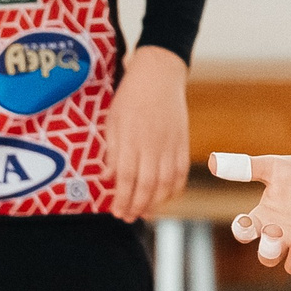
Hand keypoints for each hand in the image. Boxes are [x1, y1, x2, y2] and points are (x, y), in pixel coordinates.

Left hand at [105, 46, 191, 220]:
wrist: (160, 74)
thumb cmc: (131, 95)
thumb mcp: (112, 119)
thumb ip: (111, 150)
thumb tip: (107, 178)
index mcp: (131, 137)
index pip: (126, 177)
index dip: (121, 198)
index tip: (116, 211)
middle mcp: (152, 143)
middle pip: (147, 184)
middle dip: (137, 205)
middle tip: (128, 217)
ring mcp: (170, 143)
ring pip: (166, 182)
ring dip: (156, 202)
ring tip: (145, 212)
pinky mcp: (182, 141)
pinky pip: (181, 171)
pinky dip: (175, 189)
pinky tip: (165, 197)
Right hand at [223, 151, 290, 274]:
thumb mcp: (275, 167)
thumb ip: (246, 167)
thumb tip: (211, 161)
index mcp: (264, 218)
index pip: (245, 231)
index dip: (242, 230)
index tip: (245, 221)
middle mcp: (282, 236)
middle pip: (267, 257)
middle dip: (268, 251)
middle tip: (274, 233)